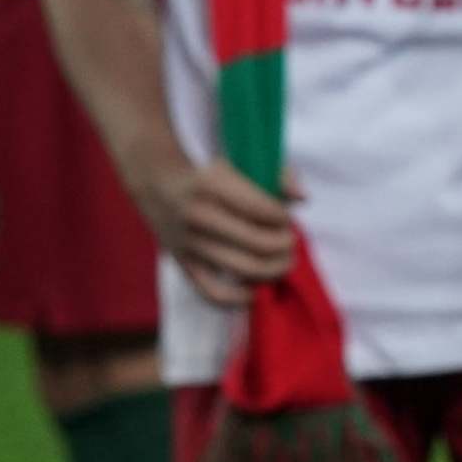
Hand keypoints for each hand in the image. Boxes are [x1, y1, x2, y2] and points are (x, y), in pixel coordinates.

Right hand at [133, 151, 296, 307]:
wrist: (158, 185)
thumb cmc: (209, 174)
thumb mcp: (238, 162)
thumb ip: (277, 175)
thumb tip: (303, 200)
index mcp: (215, 185)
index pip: (263, 210)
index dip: (283, 218)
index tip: (285, 219)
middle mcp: (200, 216)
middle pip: (259, 242)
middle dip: (285, 246)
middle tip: (290, 242)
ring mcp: (190, 244)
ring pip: (243, 268)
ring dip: (273, 270)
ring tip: (283, 263)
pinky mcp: (183, 264)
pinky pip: (212, 293)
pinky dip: (239, 298)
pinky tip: (255, 291)